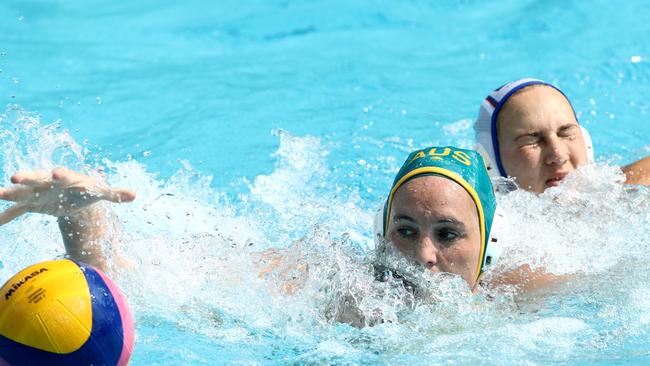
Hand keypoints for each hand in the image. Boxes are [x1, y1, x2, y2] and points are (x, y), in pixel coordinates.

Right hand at [0, 167, 134, 224]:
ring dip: (8, 193)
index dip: (61, 174)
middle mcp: (48, 182)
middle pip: (36, 178)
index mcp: (67, 178)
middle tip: (15, 176)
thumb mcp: (100, 192)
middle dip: (26, 177)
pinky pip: (16, 211)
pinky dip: (5, 216)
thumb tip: (135, 195)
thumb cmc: (87, 190)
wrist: (73, 194)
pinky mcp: (31, 204)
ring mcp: (37, 193)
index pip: (64, 174)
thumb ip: (114, 194)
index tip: (56, 173)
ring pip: (20, 192)